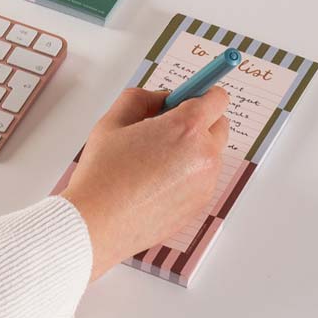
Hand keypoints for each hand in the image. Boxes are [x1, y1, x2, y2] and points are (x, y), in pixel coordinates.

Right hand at [59, 84, 230, 280]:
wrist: (98, 223)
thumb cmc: (103, 174)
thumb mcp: (113, 121)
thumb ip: (141, 99)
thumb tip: (162, 99)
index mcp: (186, 128)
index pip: (217, 98)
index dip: (201, 94)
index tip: (188, 98)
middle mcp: (204, 155)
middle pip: (219, 125)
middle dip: (198, 121)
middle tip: (164, 129)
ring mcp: (206, 183)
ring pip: (211, 153)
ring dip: (193, 149)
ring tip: (154, 161)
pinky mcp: (201, 205)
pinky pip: (203, 178)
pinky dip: (188, 174)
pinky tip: (156, 182)